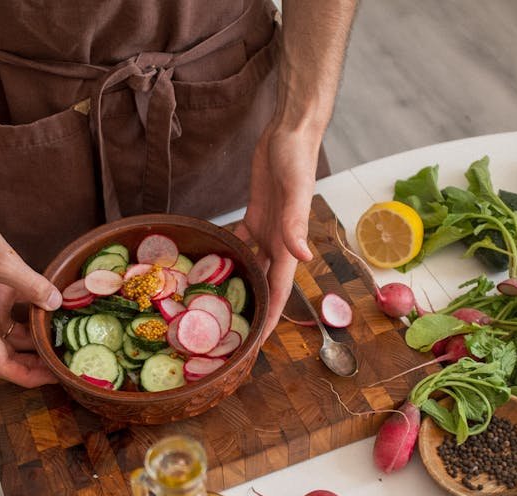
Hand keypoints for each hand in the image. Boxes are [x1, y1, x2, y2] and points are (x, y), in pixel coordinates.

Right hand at [0, 198, 62, 387]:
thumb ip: (32, 284)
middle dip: (36, 364)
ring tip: (64, 343)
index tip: (52, 377)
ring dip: (37, 342)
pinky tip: (55, 314)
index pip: (0, 364)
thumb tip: (56, 302)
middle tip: (64, 364)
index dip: (27, 377)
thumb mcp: (2, 261)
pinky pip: (18, 315)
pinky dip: (35, 317)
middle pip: (10, 356)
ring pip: (15, 337)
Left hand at [236, 123, 319, 342]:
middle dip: (254, 310)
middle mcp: (278, 242)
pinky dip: (229, 255)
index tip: (258, 343)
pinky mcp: (254, 215)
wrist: (290, 132)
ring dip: (241, 287)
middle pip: (265, 285)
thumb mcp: (296, 191)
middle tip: (233, 333)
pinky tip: (212, 266)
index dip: (271, 317)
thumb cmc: (297, 159)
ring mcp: (266, 230)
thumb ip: (296, 223)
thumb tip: (304, 256)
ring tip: (221, 307)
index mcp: (289, 244)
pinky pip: (240, 241)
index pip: (280, 290)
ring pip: (252, 267)